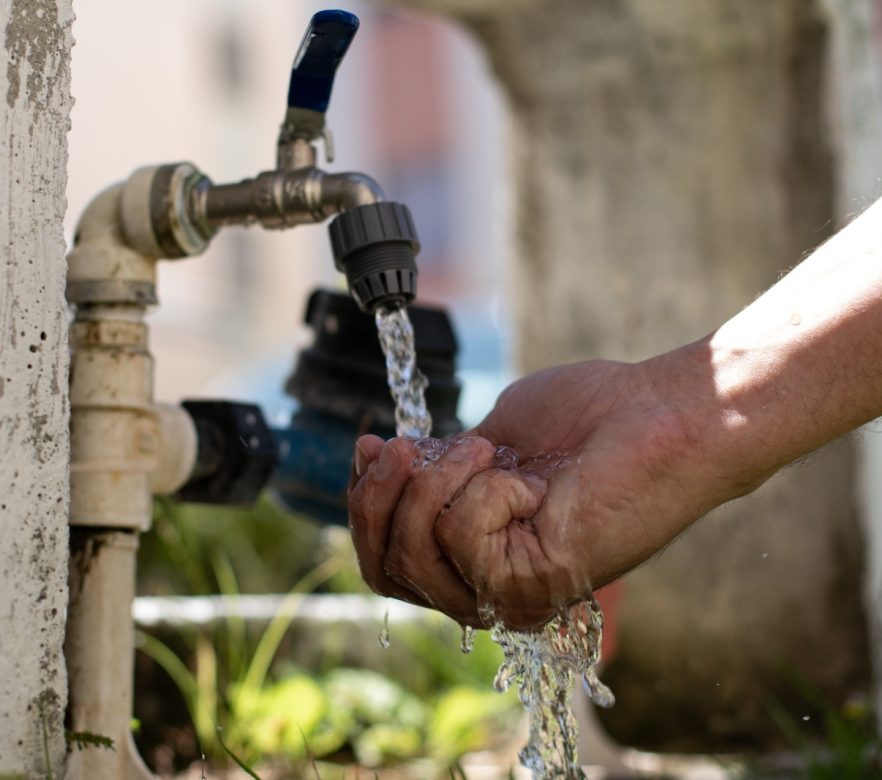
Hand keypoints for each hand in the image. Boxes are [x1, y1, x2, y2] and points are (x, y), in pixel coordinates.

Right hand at [349, 355, 715, 628]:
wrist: (659, 413)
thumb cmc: (586, 417)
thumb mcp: (483, 441)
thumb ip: (431, 467)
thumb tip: (372, 457)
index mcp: (472, 559)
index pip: (383, 563)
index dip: (362, 504)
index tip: (373, 442)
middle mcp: (486, 588)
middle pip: (382, 568)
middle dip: (377, 496)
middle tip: (404, 445)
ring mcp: (509, 595)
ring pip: (414, 552)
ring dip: (436, 483)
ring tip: (488, 453)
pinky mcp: (532, 587)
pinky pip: (460, 536)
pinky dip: (485, 491)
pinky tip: (530, 482)